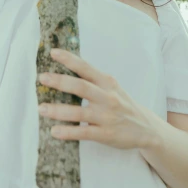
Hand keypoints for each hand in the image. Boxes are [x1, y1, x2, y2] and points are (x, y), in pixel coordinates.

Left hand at [37, 49, 154, 150]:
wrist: (146, 128)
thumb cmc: (123, 104)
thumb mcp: (113, 87)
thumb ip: (94, 80)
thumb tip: (68, 68)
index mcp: (107, 82)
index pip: (86, 68)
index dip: (70, 59)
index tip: (53, 52)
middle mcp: (107, 97)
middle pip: (81, 87)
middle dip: (60, 82)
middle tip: (42, 78)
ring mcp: (106, 116)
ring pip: (79, 112)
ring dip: (58, 110)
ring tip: (41, 108)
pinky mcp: (106, 134)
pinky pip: (84, 133)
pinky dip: (68, 132)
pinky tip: (54, 131)